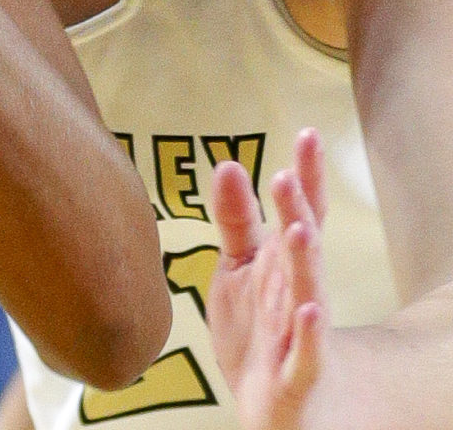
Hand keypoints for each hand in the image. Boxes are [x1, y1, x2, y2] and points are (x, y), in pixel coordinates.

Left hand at [208, 128, 330, 429]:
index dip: (305, 177)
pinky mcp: (296, 373)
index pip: (301, 214)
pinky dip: (309, 333)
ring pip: (308, 293)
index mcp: (285, 264)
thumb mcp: (241, 268)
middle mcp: (299, 291)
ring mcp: (300, 332)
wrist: (275, 405)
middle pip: (303, 246)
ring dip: (306, 262)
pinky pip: (306, 353)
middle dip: (298, 213)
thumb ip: (237, 219)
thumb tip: (228, 164)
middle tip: (288, 175)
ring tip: (300, 229)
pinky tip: (309, 309)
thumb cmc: (259, 329)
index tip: (307, 134)